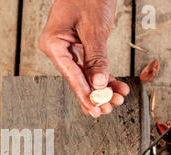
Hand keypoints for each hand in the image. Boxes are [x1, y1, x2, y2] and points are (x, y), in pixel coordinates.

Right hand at [39, 0, 128, 117]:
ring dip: (102, 88)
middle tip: (110, 108)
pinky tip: (115, 86)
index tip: (96, 110)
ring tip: (117, 99)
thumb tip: (99, 84)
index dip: (85, 94)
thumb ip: (96, 57)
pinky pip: (91, 66)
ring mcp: (68, 49)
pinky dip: (104, 76)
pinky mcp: (80, 46)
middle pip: (78, 79)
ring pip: (86, 75)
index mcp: (53, 44)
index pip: (71, 75)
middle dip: (95, 95)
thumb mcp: (93, 27)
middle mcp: (58, 49)